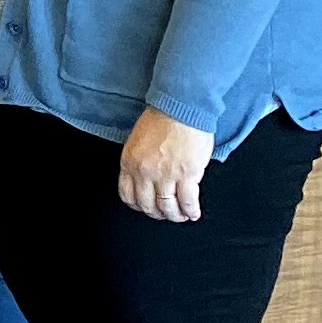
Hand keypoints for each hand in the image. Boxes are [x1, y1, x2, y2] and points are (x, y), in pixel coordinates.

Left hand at [118, 106, 214, 223]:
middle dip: (157, 214)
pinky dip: (191, 211)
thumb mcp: (138, 140)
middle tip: (165, 214)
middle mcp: (145, 172)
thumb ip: (139, 161)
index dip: (139, 206)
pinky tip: (193, 213)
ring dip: (175, 216)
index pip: (128, 196)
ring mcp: (166, 176)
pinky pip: (187, 202)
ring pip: (168, 207)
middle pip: (148, 206)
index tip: (146, 207)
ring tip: (182, 215)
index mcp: (130, 162)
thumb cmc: (164, 116)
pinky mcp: (187, 175)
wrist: (182, 106)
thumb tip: (147, 179)